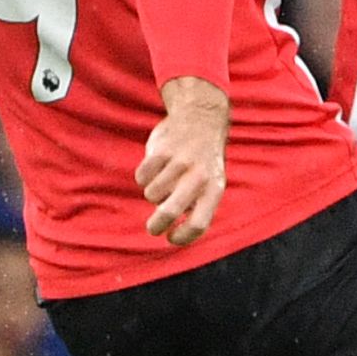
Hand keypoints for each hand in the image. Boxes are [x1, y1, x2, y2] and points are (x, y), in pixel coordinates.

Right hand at [137, 79, 229, 243]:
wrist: (201, 118)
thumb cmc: (202, 161)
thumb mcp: (210, 183)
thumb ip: (196, 206)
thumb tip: (172, 229)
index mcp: (214, 189)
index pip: (198, 224)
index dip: (182, 237)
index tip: (171, 237)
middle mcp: (199, 177)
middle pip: (170, 212)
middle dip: (156, 226)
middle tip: (153, 229)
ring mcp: (180, 162)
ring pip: (152, 194)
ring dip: (153, 193)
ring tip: (164, 180)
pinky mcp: (162, 150)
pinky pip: (142, 177)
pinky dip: (144, 177)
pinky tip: (156, 166)